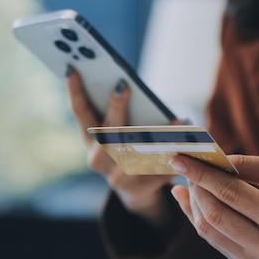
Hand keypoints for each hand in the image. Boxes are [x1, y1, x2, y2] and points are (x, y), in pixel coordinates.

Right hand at [65, 68, 174, 230]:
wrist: (136, 189)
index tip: (73, 69)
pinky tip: (186, 137)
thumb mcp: (117, 133)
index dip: (75, 91)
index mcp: (90, 140)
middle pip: (107, 131)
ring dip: (156, 133)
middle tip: (122, 85)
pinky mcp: (139, 186)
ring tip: (174, 120)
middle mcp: (98, 158)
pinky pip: (158, 165)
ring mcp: (117, 175)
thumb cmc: (128, 148)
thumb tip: (123, 82)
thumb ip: (118, 111)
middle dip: (114, 107)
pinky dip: (173, 150)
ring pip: (137, 150)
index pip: (80, 112)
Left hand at [169, 154, 258, 258]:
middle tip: (188, 165)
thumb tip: (210, 160)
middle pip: (214, 215)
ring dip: (194, 202)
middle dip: (195, 186)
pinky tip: (191, 199)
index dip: (201, 173)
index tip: (179, 156)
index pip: (230, 194)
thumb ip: (249, 165)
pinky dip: (200, 218)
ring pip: (209, 231)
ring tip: (190, 179)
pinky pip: (216, 241)